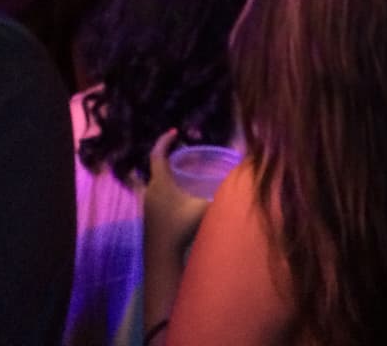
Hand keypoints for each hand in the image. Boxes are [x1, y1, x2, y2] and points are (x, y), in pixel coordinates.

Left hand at [143, 130, 211, 262]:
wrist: (162, 255)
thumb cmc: (181, 227)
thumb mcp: (204, 207)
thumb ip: (221, 193)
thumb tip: (240, 179)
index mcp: (160, 182)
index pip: (157, 154)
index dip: (164, 141)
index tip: (174, 132)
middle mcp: (150, 190)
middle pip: (155, 167)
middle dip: (166, 157)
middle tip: (181, 151)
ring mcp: (147, 204)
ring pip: (154, 182)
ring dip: (166, 174)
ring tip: (182, 172)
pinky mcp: (148, 216)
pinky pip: (154, 194)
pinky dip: (164, 188)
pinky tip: (178, 196)